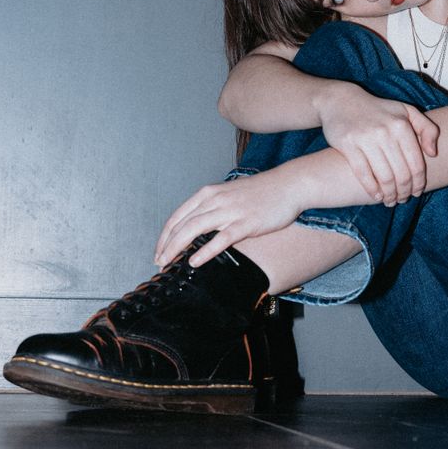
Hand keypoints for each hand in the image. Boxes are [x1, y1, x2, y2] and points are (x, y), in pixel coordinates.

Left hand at [154, 168, 303, 269]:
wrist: (289, 185)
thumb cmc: (262, 192)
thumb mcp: (230, 195)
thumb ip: (213, 209)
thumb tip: (198, 229)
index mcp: (209, 193)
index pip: (178, 216)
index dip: (165, 236)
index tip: (159, 251)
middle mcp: (215, 200)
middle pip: (182, 224)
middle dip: (166, 245)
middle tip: (158, 262)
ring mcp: (230, 211)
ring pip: (194, 230)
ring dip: (177, 248)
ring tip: (168, 263)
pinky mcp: (245, 223)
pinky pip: (220, 238)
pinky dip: (204, 251)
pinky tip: (195, 261)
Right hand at [317, 81, 438, 204]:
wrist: (342, 101)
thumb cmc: (379, 110)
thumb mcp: (406, 111)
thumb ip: (428, 128)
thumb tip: (433, 153)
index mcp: (402, 125)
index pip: (416, 164)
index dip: (418, 183)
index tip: (417, 192)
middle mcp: (385, 132)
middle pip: (401, 174)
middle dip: (404, 192)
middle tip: (403, 199)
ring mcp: (365, 139)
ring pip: (384, 177)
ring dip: (390, 194)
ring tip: (391, 200)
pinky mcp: (348, 145)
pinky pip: (363, 174)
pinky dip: (372, 189)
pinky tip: (377, 196)